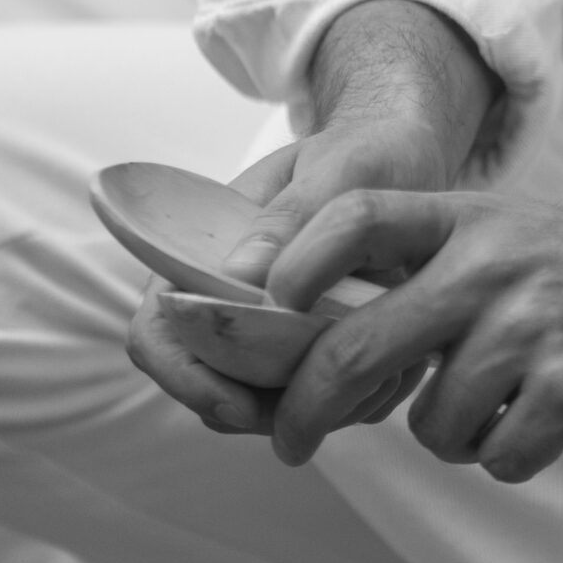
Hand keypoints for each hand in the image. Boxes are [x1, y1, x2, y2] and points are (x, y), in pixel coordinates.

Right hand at [126, 114, 453, 439]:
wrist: (406, 157)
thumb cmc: (364, 153)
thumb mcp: (339, 169)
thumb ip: (293, 214)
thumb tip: (240, 274)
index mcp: (204, 250)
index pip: (156, 329)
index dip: (183, 376)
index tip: (238, 402)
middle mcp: (224, 296)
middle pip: (205, 384)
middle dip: (251, 408)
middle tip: (320, 405)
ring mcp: (264, 327)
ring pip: (253, 403)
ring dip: (301, 409)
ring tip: (368, 382)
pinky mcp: (307, 347)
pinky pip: (307, 400)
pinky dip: (339, 402)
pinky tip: (387, 375)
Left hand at [260, 192, 562, 479]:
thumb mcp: (521, 235)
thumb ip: (440, 267)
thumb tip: (338, 323)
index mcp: (476, 220)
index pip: (352, 218)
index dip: (288, 265)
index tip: (259, 312)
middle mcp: (493, 265)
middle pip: (352, 349)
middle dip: (303, 412)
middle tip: (292, 440)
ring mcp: (531, 328)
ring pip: (430, 423)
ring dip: (458, 432)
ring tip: (512, 399)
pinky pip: (496, 457)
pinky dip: (516, 453)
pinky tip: (555, 416)